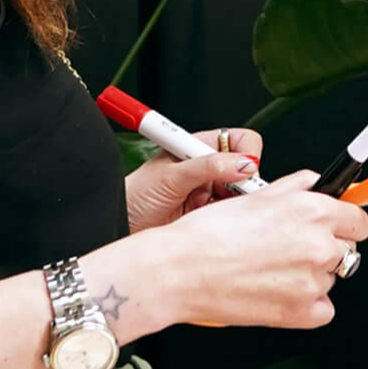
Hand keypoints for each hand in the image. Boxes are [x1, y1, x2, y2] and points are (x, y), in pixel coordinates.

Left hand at [124, 126, 265, 233]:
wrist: (120, 228)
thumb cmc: (133, 198)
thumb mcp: (170, 177)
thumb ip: (208, 167)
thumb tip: (245, 163)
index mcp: (198, 147)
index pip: (239, 140)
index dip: (247, 153)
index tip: (245, 170)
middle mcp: (207, 168)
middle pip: (246, 168)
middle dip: (247, 182)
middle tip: (238, 195)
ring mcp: (209, 193)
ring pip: (242, 194)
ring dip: (239, 202)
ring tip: (223, 211)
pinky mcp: (208, 216)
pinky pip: (232, 215)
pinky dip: (232, 219)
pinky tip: (219, 222)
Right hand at [152, 170, 367, 329]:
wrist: (179, 272)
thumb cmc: (207, 235)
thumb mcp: (254, 197)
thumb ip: (294, 187)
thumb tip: (313, 183)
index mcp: (313, 212)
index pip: (358, 221)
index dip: (345, 224)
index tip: (338, 228)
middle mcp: (319, 245)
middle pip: (346, 250)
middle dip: (325, 249)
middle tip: (290, 250)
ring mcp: (313, 281)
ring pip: (330, 279)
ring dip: (310, 276)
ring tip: (270, 270)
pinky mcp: (301, 312)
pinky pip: (322, 310)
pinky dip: (306, 305)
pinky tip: (278, 293)